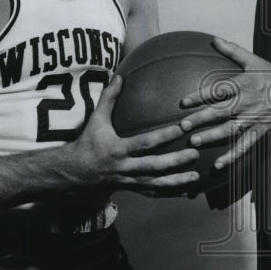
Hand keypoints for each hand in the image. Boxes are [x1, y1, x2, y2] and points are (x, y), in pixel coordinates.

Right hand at [73, 74, 200, 192]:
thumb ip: (108, 98)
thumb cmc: (87, 143)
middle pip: (154, 166)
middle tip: (196, 152)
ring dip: (177, 181)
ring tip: (196, 176)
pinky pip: (152, 193)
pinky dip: (169, 193)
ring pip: (156, 183)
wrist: (74, 173)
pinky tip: (187, 191)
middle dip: (176, 161)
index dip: (165, 135)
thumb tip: (119, 76)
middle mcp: (125, 167)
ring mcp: (128, 181)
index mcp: (118, 149)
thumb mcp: (96, 120)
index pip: (145, 142)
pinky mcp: (131, 189)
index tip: (184, 127)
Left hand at [178, 37, 270, 168]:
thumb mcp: (254, 61)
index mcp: (243, 85)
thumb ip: (233, 51)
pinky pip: (245, 145)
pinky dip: (232, 156)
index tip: (183, 102)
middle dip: (200, 119)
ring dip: (212, 137)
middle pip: (220, 111)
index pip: (217, 90)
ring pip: (230, 130)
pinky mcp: (261, 131)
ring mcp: (253, 119)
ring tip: (195, 142)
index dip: (199, 95)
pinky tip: (218, 164)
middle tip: (183, 125)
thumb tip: (214, 39)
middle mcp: (246, 103)